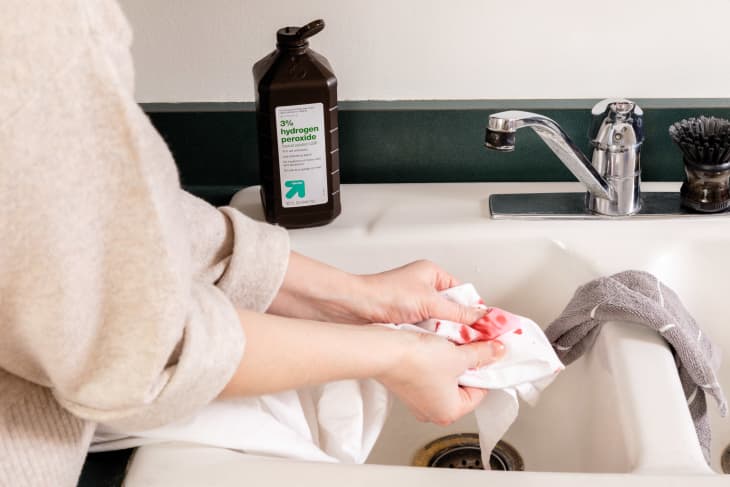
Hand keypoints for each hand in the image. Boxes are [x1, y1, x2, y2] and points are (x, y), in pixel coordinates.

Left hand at [356, 260, 485, 324]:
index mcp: (433, 274)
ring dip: (442, 331)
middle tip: (462, 334)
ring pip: (441, 323)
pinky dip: (429, 337)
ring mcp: (415, 305)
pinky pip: (427, 331)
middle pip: (453, 310)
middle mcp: (424, 288)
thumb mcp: (429, 303)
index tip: (485, 326)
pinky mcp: (407, 320)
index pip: (463, 293)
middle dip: (457, 323)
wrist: (355, 309)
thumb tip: (482, 318)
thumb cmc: (383, 294)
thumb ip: (459, 313)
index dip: (473, 310)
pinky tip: (427, 341)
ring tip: (440, 337)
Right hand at [378, 332, 504, 424]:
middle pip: (462, 386)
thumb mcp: (459, 355)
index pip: (480, 392)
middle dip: (467, 364)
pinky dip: (435, 359)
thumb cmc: (417, 361)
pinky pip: (429, 373)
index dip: (485, 369)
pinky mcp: (406, 385)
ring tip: (451, 344)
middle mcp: (432, 411)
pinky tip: (434, 346)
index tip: (488, 354)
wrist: (385, 351)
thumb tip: (496, 351)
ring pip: (445, 378)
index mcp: (450, 412)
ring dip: (451, 359)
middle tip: (471, 346)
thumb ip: (482, 354)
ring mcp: (417, 400)